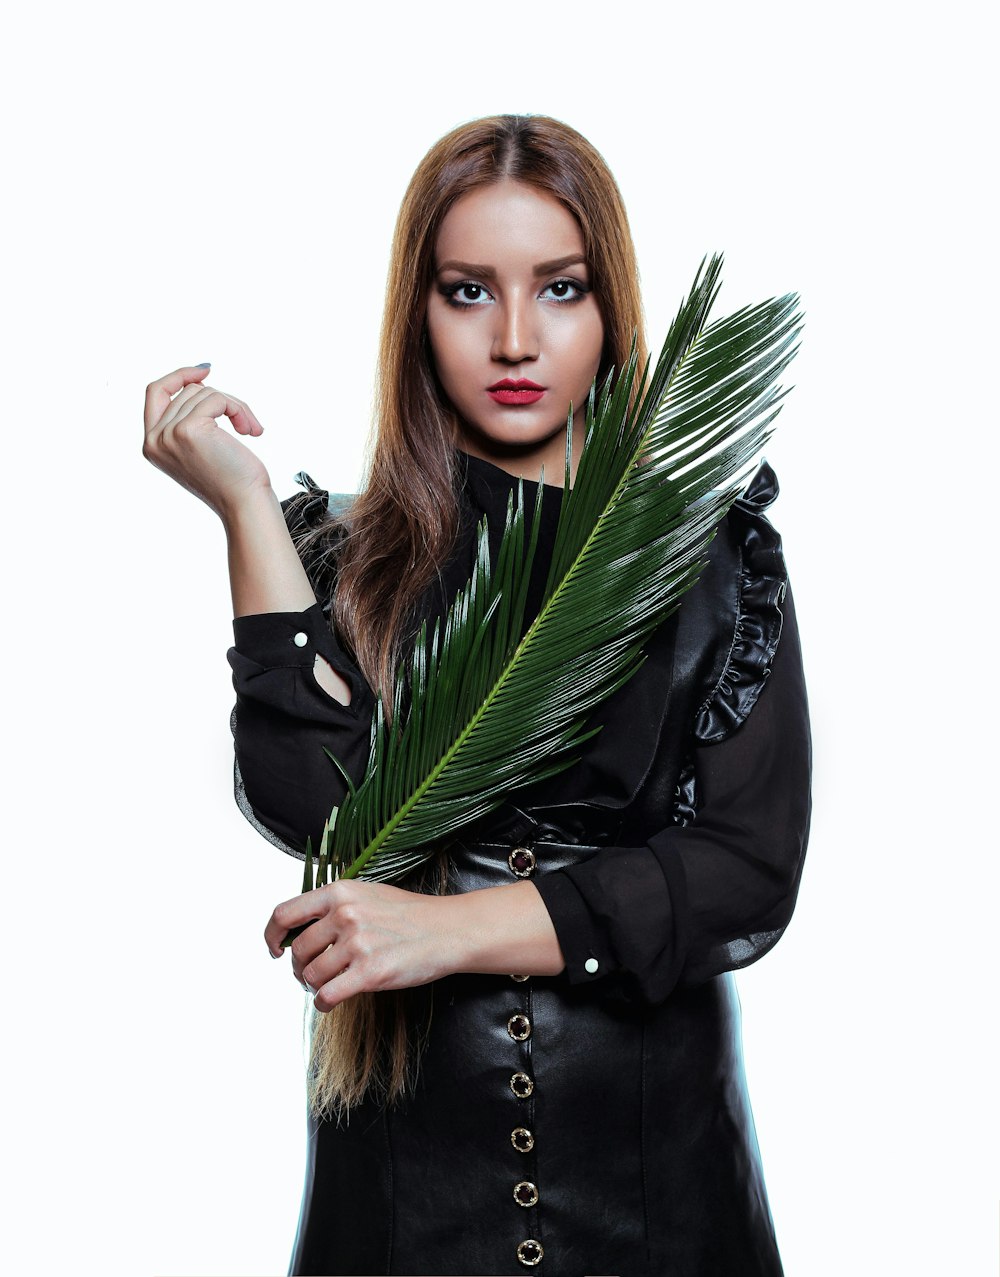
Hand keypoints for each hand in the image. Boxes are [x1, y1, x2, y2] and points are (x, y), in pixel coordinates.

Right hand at [143, 364, 270, 521]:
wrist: (245, 505)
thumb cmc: (232, 480)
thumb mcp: (201, 447)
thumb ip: (189, 418)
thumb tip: (199, 379)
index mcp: (152, 445)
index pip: (154, 392)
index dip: (178, 376)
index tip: (205, 369)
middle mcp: (154, 440)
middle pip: (188, 391)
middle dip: (223, 400)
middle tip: (246, 422)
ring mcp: (169, 434)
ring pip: (205, 392)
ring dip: (236, 406)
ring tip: (250, 429)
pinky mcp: (189, 429)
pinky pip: (218, 399)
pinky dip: (239, 410)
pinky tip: (250, 431)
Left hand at [265, 881, 455, 1010]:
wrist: (448, 930)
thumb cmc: (410, 914)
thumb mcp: (368, 893)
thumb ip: (334, 906)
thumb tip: (301, 928)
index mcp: (340, 891)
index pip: (284, 914)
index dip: (272, 935)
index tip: (275, 949)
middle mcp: (344, 914)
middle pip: (297, 950)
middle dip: (298, 968)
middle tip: (309, 975)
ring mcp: (357, 943)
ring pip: (311, 975)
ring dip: (313, 986)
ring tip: (327, 986)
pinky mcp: (370, 972)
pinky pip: (327, 995)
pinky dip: (323, 1003)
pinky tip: (330, 1002)